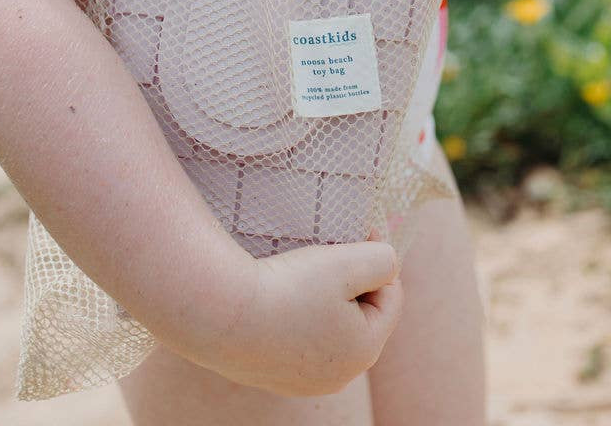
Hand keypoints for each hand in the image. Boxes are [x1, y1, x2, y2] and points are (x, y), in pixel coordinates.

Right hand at [173, 227, 403, 396]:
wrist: (218, 313)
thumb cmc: (288, 287)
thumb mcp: (348, 262)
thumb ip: (384, 260)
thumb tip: (387, 264)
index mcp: (363, 352)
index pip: (391, 295)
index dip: (378, 258)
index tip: (358, 231)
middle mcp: (337, 377)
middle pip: (363, 314)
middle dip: (354, 280)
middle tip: (332, 251)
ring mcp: (302, 380)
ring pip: (331, 326)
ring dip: (327, 296)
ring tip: (306, 271)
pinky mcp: (272, 374)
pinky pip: (300, 335)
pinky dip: (298, 312)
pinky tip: (283, 294)